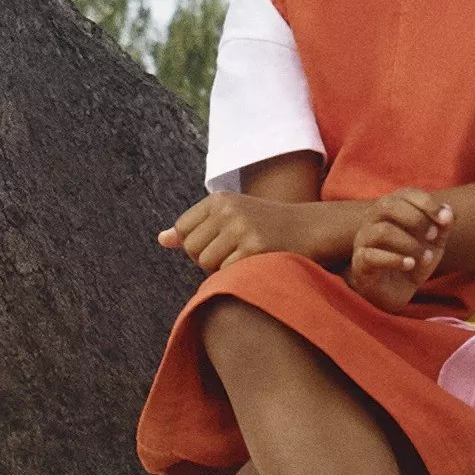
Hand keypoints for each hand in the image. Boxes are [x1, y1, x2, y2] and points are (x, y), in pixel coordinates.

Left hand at [161, 190, 304, 275]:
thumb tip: (161, 239)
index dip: (196, 245)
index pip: (183, 230)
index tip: (218, 245)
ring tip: (244, 258)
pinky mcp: (256, 247)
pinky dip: (238, 274)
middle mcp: (228, 210)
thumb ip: (197, 226)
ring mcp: (242, 228)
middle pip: (191, 249)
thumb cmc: (268, 225)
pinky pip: (227, 272)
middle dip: (207, 260)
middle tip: (233, 255)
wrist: (313, 228)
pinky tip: (255, 263)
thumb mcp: (231, 216)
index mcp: (219, 199)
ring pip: (206, 263)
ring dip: (222, 269)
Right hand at [347, 193, 450, 304]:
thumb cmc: (414, 260)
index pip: (405, 193)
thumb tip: (448, 212)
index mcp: (390, 209)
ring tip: (425, 257)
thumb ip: (442, 226)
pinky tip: (410, 265)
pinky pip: (372, 255)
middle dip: (416, 219)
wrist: (397, 292)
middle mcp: (372, 220)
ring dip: (410, 243)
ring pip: (382, 231)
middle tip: (433, 236)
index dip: (426, 203)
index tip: (445, 220)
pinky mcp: (359, 263)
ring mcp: (363, 240)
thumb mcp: (434, 244)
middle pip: (387, 205)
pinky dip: (395, 259)